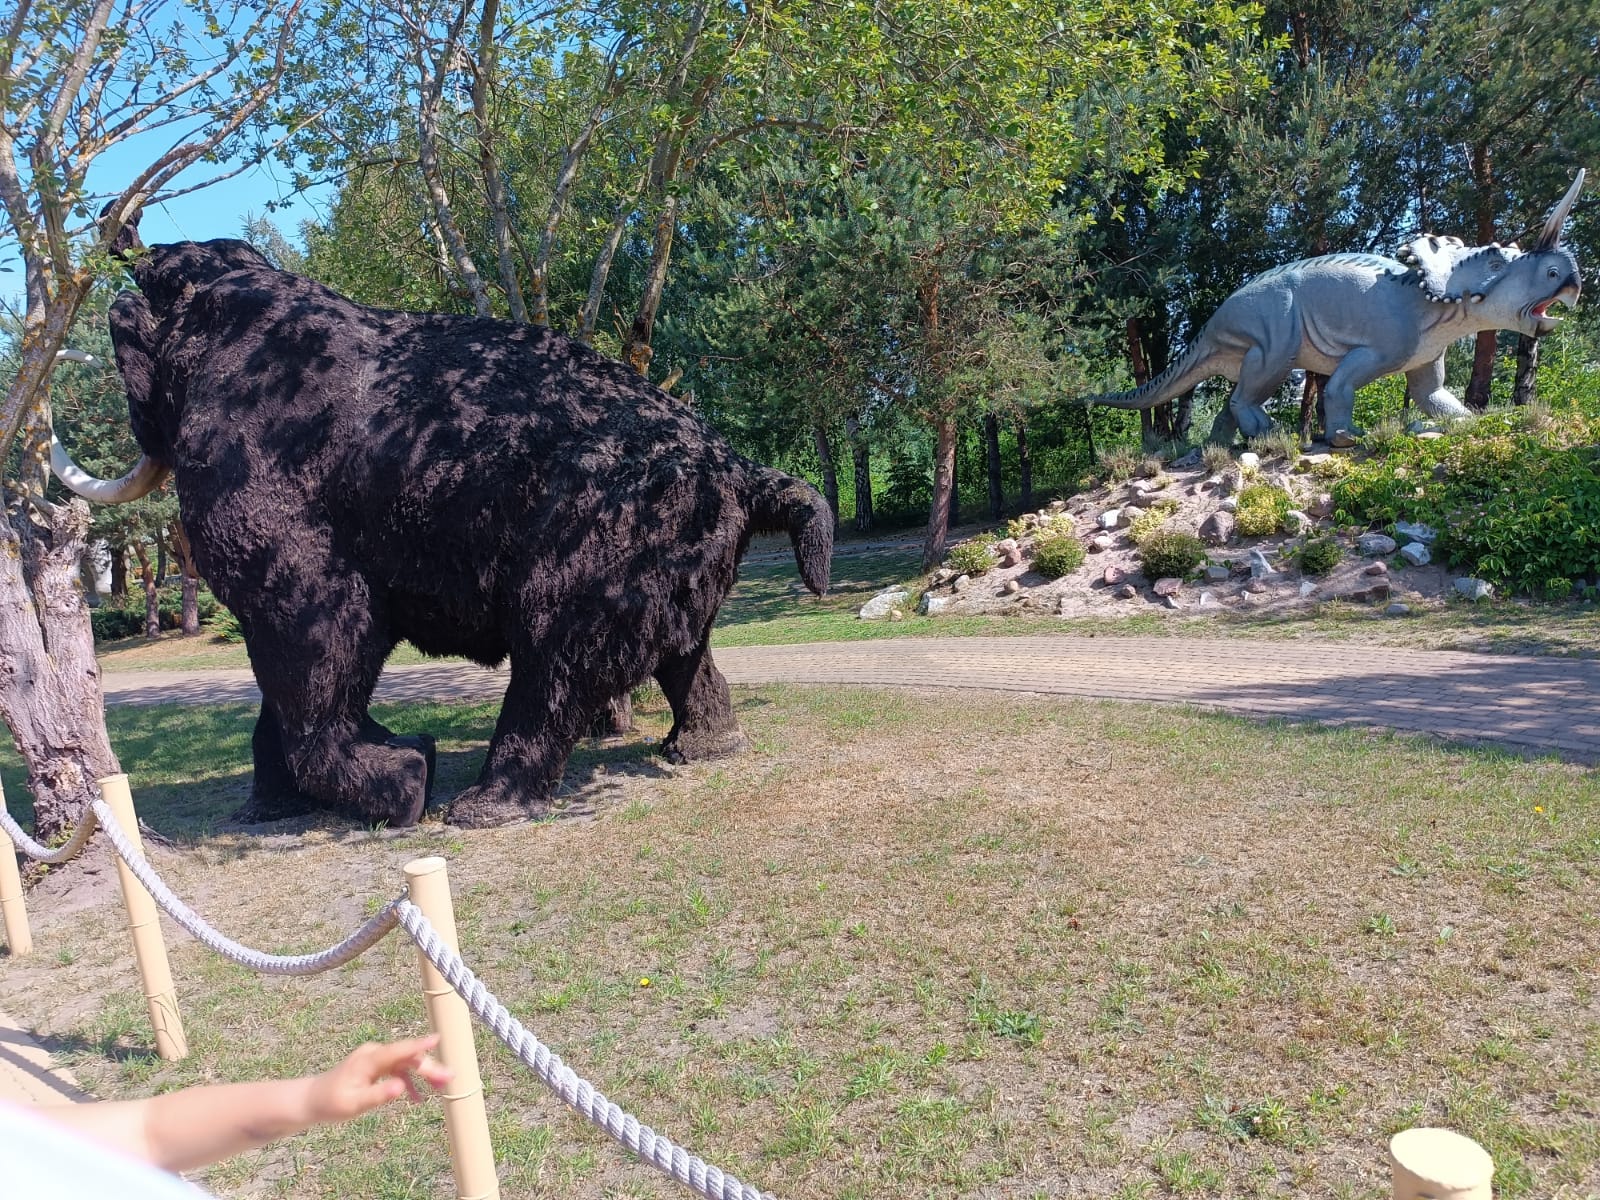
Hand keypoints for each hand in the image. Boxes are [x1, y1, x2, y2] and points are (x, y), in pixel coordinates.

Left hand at [305, 1035, 451, 1124]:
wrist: (311, 1100)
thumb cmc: (331, 1103)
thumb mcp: (354, 1104)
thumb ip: (379, 1095)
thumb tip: (401, 1088)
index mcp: (369, 1060)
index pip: (399, 1051)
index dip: (419, 1045)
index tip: (437, 1039)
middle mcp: (374, 1054)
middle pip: (407, 1058)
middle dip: (429, 1067)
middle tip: (449, 1078)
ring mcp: (375, 1059)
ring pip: (406, 1063)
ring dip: (423, 1074)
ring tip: (441, 1087)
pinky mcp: (375, 1066)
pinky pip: (398, 1070)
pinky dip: (409, 1081)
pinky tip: (418, 1097)